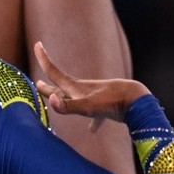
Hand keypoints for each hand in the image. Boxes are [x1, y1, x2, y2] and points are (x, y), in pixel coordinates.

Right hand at [33, 42, 148, 127]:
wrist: (136, 101)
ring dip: (64, 100)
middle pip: (60, 87)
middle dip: (48, 86)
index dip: (44, 59)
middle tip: (37, 83)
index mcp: (75, 88)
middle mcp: (81, 91)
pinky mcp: (105, 109)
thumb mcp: (87, 106)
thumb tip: (51, 100)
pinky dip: (93, 123)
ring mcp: (94, 99)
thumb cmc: (110, 102)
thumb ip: (68, 106)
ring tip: (57, 100)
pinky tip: (93, 130)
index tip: (37, 43)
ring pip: (74, 100)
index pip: (54, 72)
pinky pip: (95, 117)